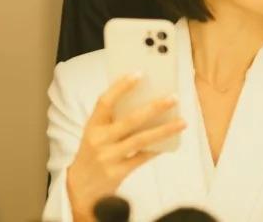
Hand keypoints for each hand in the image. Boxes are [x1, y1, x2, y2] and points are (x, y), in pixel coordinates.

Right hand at [66, 74, 184, 221]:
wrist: (80, 188)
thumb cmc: (92, 154)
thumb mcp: (95, 134)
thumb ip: (112, 120)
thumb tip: (143, 101)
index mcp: (92, 126)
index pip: (105, 102)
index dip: (121, 87)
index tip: (139, 74)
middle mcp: (99, 140)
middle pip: (130, 120)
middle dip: (154, 108)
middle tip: (173, 97)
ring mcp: (108, 157)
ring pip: (141, 140)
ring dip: (163, 130)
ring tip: (182, 122)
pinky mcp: (118, 172)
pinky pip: (142, 158)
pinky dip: (157, 148)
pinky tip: (170, 141)